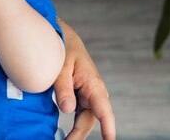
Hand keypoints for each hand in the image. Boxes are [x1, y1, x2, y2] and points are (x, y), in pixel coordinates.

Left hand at [55, 19, 115, 139]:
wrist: (64, 39)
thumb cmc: (64, 50)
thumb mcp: (61, 67)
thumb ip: (63, 88)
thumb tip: (68, 109)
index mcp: (93, 85)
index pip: (104, 110)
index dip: (108, 127)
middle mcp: (94, 94)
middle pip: (89, 121)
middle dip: (79, 135)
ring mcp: (88, 97)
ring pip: (84, 121)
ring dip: (76, 134)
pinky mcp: (81, 99)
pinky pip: (79, 116)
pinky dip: (74, 127)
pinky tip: (66, 136)